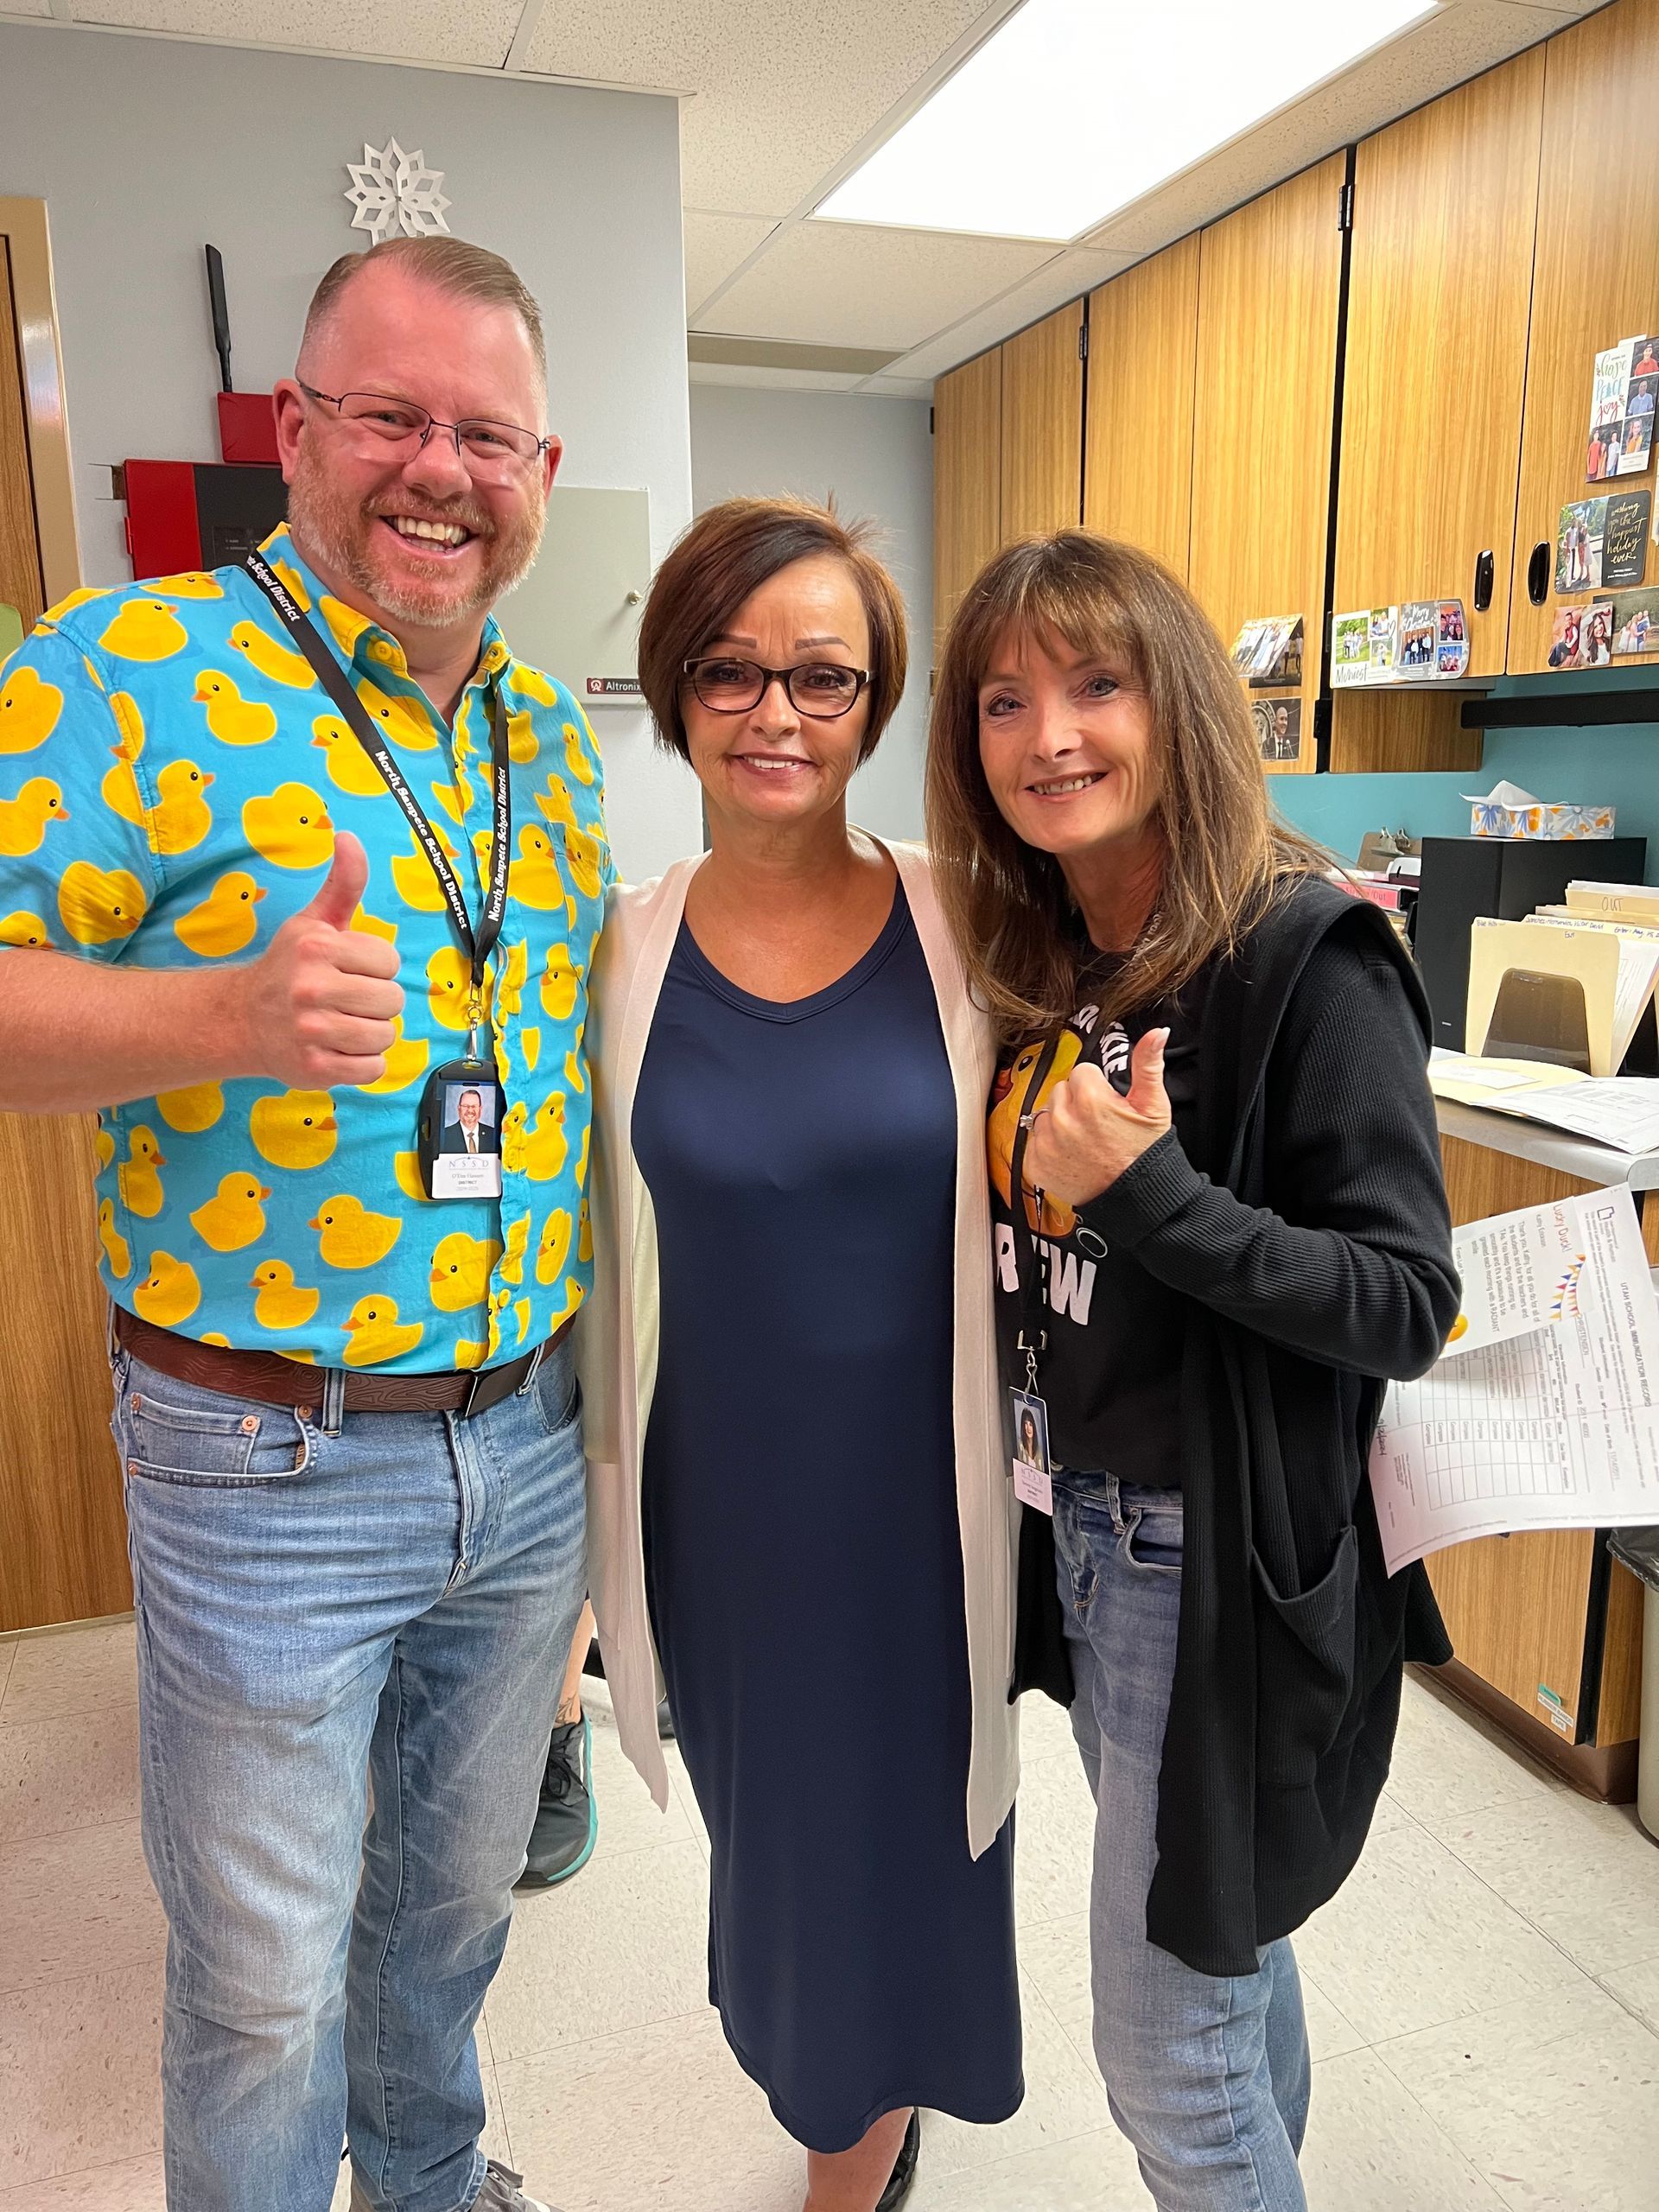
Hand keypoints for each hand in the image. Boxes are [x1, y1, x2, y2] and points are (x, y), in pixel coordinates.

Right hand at [236, 834, 403, 1086]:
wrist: (241, 1020)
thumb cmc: (289, 968)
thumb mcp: (313, 923)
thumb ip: (342, 884)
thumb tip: (349, 836)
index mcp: (316, 948)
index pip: (390, 961)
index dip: (376, 967)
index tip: (349, 970)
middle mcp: (311, 989)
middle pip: (392, 1000)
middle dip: (376, 1001)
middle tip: (346, 1000)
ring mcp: (311, 1032)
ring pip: (385, 1036)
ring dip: (372, 1033)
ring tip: (343, 1024)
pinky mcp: (314, 1068)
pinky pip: (372, 1069)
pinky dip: (363, 1063)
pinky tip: (339, 1049)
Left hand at [1022, 1030, 1171, 1209]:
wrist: (1136, 1198)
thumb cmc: (1146, 1153)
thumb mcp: (1153, 1106)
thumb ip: (1148, 1064)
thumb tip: (1156, 1033)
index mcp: (1089, 1099)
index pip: (1081, 1072)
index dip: (1097, 1088)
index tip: (1107, 1106)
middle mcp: (1062, 1119)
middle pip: (1061, 1091)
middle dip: (1076, 1103)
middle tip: (1097, 1125)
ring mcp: (1046, 1143)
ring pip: (1045, 1114)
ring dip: (1060, 1123)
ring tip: (1084, 1141)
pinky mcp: (1036, 1164)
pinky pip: (1034, 1140)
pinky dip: (1048, 1147)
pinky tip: (1071, 1156)